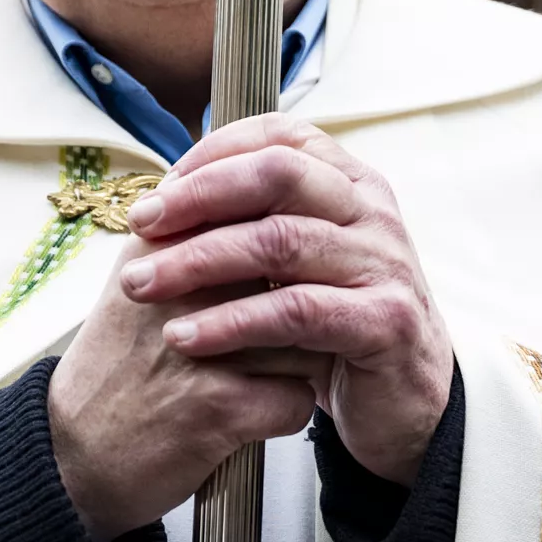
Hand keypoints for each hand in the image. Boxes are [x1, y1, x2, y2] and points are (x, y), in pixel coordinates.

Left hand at [51, 115, 452, 538]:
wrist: (402, 405)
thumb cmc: (333, 327)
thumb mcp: (295, 266)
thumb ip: (251, 225)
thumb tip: (161, 198)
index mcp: (351, 184)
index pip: (279, 137)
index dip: (212, 154)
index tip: (156, 192)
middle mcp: (373, 212)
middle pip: (277, 174)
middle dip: (197, 196)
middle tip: (139, 226)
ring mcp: (385, 263)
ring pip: (280, 242)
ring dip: (198, 261)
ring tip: (140, 285)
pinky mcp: (385, 321)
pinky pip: (295, 311)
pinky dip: (231, 322)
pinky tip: (185, 336)